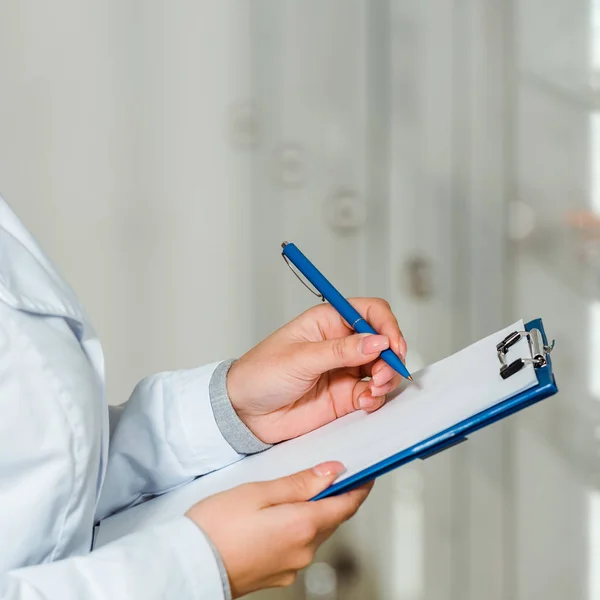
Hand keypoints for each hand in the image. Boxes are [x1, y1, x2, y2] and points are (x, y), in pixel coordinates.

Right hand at [186, 462, 372, 597]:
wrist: (189, 565)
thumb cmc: (216, 527)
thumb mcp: (259, 492)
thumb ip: (299, 483)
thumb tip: (332, 471)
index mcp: (303, 526)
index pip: (347, 504)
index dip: (360, 487)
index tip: (366, 472)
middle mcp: (304, 551)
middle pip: (333, 518)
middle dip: (337, 496)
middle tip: (333, 473)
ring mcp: (292, 566)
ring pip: (316, 531)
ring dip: (317, 511)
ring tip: (304, 489)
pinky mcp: (278, 574)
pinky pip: (300, 544)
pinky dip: (300, 526)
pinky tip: (284, 514)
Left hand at [227, 298, 406, 442]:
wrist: (245, 413)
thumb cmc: (260, 374)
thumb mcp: (299, 358)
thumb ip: (341, 351)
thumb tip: (377, 341)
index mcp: (328, 322)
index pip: (369, 312)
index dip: (387, 325)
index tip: (392, 344)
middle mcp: (341, 344)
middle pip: (383, 342)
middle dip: (390, 357)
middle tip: (383, 373)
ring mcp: (345, 371)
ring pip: (383, 368)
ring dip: (387, 378)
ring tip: (374, 389)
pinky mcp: (345, 396)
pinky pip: (373, 393)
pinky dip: (377, 398)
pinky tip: (365, 402)